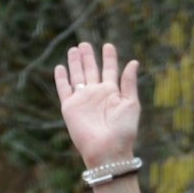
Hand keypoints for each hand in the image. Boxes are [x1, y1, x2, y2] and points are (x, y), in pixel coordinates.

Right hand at [55, 42, 139, 169]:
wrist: (107, 149)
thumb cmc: (123, 130)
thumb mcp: (131, 103)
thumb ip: (129, 82)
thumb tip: (133, 62)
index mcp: (112, 92)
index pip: (110, 70)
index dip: (109, 57)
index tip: (108, 45)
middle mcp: (96, 94)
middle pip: (91, 70)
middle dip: (88, 57)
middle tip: (84, 43)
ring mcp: (82, 100)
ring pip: (77, 76)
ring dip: (75, 63)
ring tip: (73, 49)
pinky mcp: (70, 107)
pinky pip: (64, 90)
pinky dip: (61, 79)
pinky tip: (60, 67)